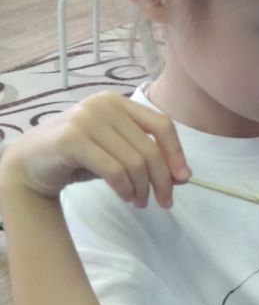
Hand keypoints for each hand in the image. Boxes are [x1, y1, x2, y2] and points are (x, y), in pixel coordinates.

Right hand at [0, 91, 189, 207]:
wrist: (30, 163)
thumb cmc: (79, 157)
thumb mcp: (117, 153)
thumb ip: (146, 156)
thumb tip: (183, 176)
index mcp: (118, 102)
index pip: (161, 124)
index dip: (176, 153)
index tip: (183, 179)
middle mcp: (104, 105)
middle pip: (150, 148)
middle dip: (163, 180)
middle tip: (165, 202)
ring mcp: (86, 119)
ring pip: (134, 162)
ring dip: (142, 188)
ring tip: (140, 202)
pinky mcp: (72, 140)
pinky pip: (113, 170)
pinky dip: (125, 189)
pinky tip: (125, 197)